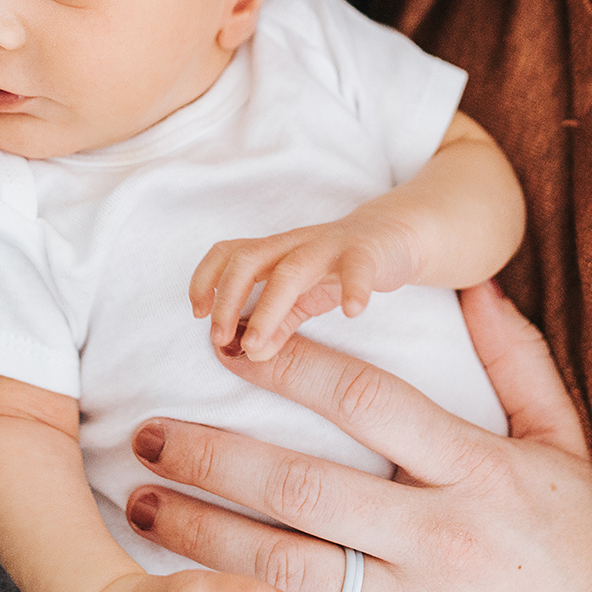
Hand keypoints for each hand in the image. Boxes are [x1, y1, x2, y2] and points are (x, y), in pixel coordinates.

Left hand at [125, 282, 591, 591]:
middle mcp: (440, 541)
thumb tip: (472, 282)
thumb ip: (516, 362)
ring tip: (142, 506)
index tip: (224, 345)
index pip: (365, 399)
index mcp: (475, 471)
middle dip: (209, 455)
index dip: (288, 363)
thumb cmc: (586, 547)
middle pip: (300, 486)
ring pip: (283, 570)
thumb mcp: (564, 447)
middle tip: (143, 435)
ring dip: (199, 536)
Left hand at [190, 210, 421, 362]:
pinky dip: (355, 288)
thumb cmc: (339, 268)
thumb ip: (277, 324)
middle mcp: (295, 245)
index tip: (197, 314)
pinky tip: (353, 313)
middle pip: (248, 259)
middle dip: (227, 298)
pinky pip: (358, 267)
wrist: (393, 238)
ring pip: (292, 268)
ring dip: (269, 308)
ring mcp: (330, 246)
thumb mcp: (303, 299)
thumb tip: (249, 354)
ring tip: (258, 345)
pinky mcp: (367, 252)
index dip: (205, 278)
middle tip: (220, 338)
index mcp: (275, 252)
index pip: (228, 252)